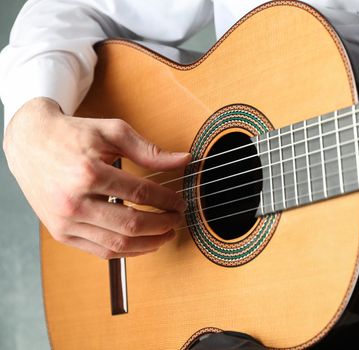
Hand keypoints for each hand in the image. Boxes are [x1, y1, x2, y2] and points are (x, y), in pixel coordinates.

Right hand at [3, 98, 188, 258]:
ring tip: (166, 234)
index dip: (167, 201)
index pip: (141, 194)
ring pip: (118, 244)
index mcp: (88, 173)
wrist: (29, 142)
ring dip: (149, 243)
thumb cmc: (73, 135)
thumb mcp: (113, 132)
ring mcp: (65, 221)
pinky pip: (100, 251)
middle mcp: (74, 201)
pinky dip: (127, 251)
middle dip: (163, 224)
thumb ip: (149, 150)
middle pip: (132, 224)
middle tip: (177, 219)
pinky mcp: (60, 233)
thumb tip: (184, 160)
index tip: (180, 202)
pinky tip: (143, 242)